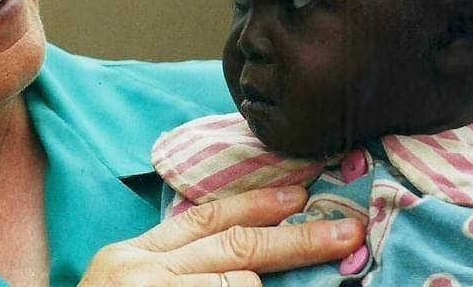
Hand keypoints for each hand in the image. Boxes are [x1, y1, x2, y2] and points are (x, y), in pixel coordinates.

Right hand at [78, 186, 364, 285]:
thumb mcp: (127, 285)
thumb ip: (174, 266)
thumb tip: (242, 264)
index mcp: (133, 255)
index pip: (202, 219)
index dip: (254, 204)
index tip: (298, 196)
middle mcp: (142, 270)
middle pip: (235, 246)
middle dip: (296, 239)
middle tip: (345, 232)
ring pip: (240, 284)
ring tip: (293, 279)